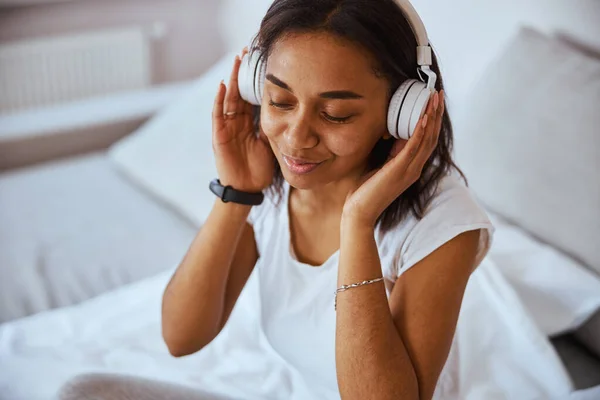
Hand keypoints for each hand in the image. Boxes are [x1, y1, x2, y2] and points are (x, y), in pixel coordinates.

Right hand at [212, 48, 274, 191]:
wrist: (247, 189)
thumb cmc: (259, 168)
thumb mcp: (271, 143)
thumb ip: (275, 127)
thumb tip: (290, 111)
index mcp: (250, 122)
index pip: (252, 96)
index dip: (255, 80)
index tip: (261, 62)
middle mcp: (237, 121)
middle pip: (240, 92)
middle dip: (243, 73)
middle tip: (247, 51)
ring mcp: (227, 127)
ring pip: (229, 98)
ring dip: (232, 80)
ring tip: (236, 61)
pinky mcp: (219, 136)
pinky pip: (218, 115)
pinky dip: (219, 100)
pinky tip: (223, 86)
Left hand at [342, 90, 444, 226]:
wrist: (359, 211)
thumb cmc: (366, 190)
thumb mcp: (382, 166)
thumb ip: (391, 153)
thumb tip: (394, 136)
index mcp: (412, 167)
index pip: (428, 140)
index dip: (433, 120)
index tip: (434, 102)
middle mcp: (414, 168)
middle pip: (431, 137)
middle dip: (436, 114)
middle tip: (439, 94)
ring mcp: (409, 170)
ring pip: (426, 139)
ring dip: (431, 117)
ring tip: (434, 99)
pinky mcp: (399, 171)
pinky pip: (413, 148)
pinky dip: (419, 132)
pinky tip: (423, 118)